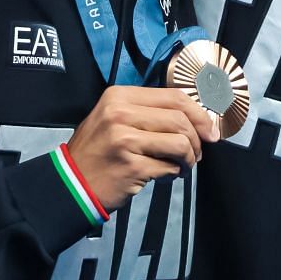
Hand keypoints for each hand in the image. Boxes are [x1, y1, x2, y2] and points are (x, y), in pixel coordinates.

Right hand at [65, 86, 220, 206]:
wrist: (71, 183)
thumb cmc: (97, 151)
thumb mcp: (113, 118)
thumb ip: (148, 112)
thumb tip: (194, 117)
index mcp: (118, 96)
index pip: (174, 97)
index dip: (199, 114)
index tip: (209, 130)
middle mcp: (120, 114)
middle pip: (181, 120)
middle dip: (197, 140)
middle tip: (196, 153)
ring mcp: (124, 140)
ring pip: (180, 144)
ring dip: (188, 159)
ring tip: (181, 166)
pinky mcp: (131, 166)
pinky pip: (169, 167)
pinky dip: (173, 173)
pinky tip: (163, 175)